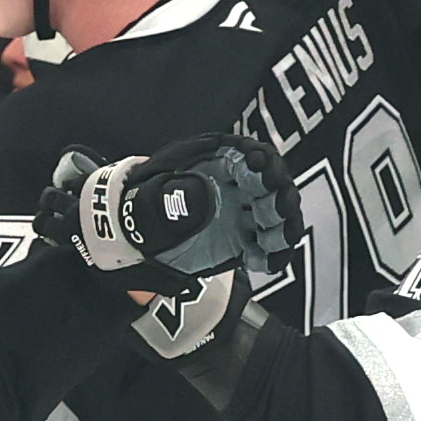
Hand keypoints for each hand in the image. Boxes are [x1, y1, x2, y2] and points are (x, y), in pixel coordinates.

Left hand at [38, 134, 300, 293]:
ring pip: (277, 218)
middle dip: (279, 195)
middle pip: (272, 187)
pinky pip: (268, 249)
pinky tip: (260, 263)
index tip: (258, 166)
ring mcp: (244, 216)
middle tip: (278, 207)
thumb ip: (177, 195)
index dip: (260, 160)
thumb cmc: (145, 206)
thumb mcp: (155, 195)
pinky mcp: (245, 242)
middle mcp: (238, 189)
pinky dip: (272, 257)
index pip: (250, 157)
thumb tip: (204, 198)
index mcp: (219, 166)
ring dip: (282, 228)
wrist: (139, 236)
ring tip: (271, 239)